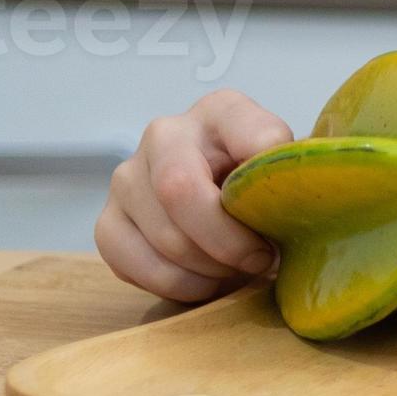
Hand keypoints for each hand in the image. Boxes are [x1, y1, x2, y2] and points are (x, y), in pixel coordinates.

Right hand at [95, 89, 291, 303]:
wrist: (226, 208)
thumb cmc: (261, 190)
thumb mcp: (286, 174)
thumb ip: (288, 178)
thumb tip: (289, 205)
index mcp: (222, 111)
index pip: (251, 135)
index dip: (266, 187)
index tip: (282, 217)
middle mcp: (165, 133)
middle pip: (180, 191)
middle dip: (229, 242)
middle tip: (259, 260)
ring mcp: (127, 177)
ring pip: (163, 236)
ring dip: (209, 269)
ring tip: (234, 269)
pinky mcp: (107, 223)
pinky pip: (135, 265)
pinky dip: (179, 285)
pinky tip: (204, 278)